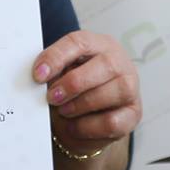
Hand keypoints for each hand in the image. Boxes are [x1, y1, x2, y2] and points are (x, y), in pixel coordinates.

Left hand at [35, 31, 141, 155]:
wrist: (86, 124)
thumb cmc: (72, 93)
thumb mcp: (60, 77)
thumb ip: (51, 74)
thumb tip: (37, 77)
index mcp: (99, 45)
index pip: (79, 42)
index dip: (57, 57)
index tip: (38, 75)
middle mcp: (119, 62)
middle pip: (104, 65)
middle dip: (73, 83)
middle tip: (52, 97)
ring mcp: (131, 88)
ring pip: (108, 93)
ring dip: (79, 106)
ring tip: (64, 111)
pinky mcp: (133, 114)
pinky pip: (111, 122)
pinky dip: (87, 127)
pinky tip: (76, 126)